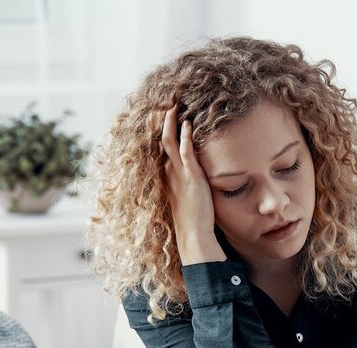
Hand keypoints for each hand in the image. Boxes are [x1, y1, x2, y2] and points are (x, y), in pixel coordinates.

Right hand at [160, 104, 224, 263]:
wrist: (194, 235)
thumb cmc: (194, 220)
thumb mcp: (188, 198)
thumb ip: (189, 185)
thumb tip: (195, 181)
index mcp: (167, 176)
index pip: (162, 149)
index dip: (163, 132)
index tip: (166, 117)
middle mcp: (168, 172)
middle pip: (161, 140)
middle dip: (162, 122)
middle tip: (166, 104)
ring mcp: (178, 174)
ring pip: (168, 141)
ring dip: (170, 123)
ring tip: (174, 106)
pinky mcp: (190, 176)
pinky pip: (185, 151)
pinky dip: (185, 136)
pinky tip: (188, 124)